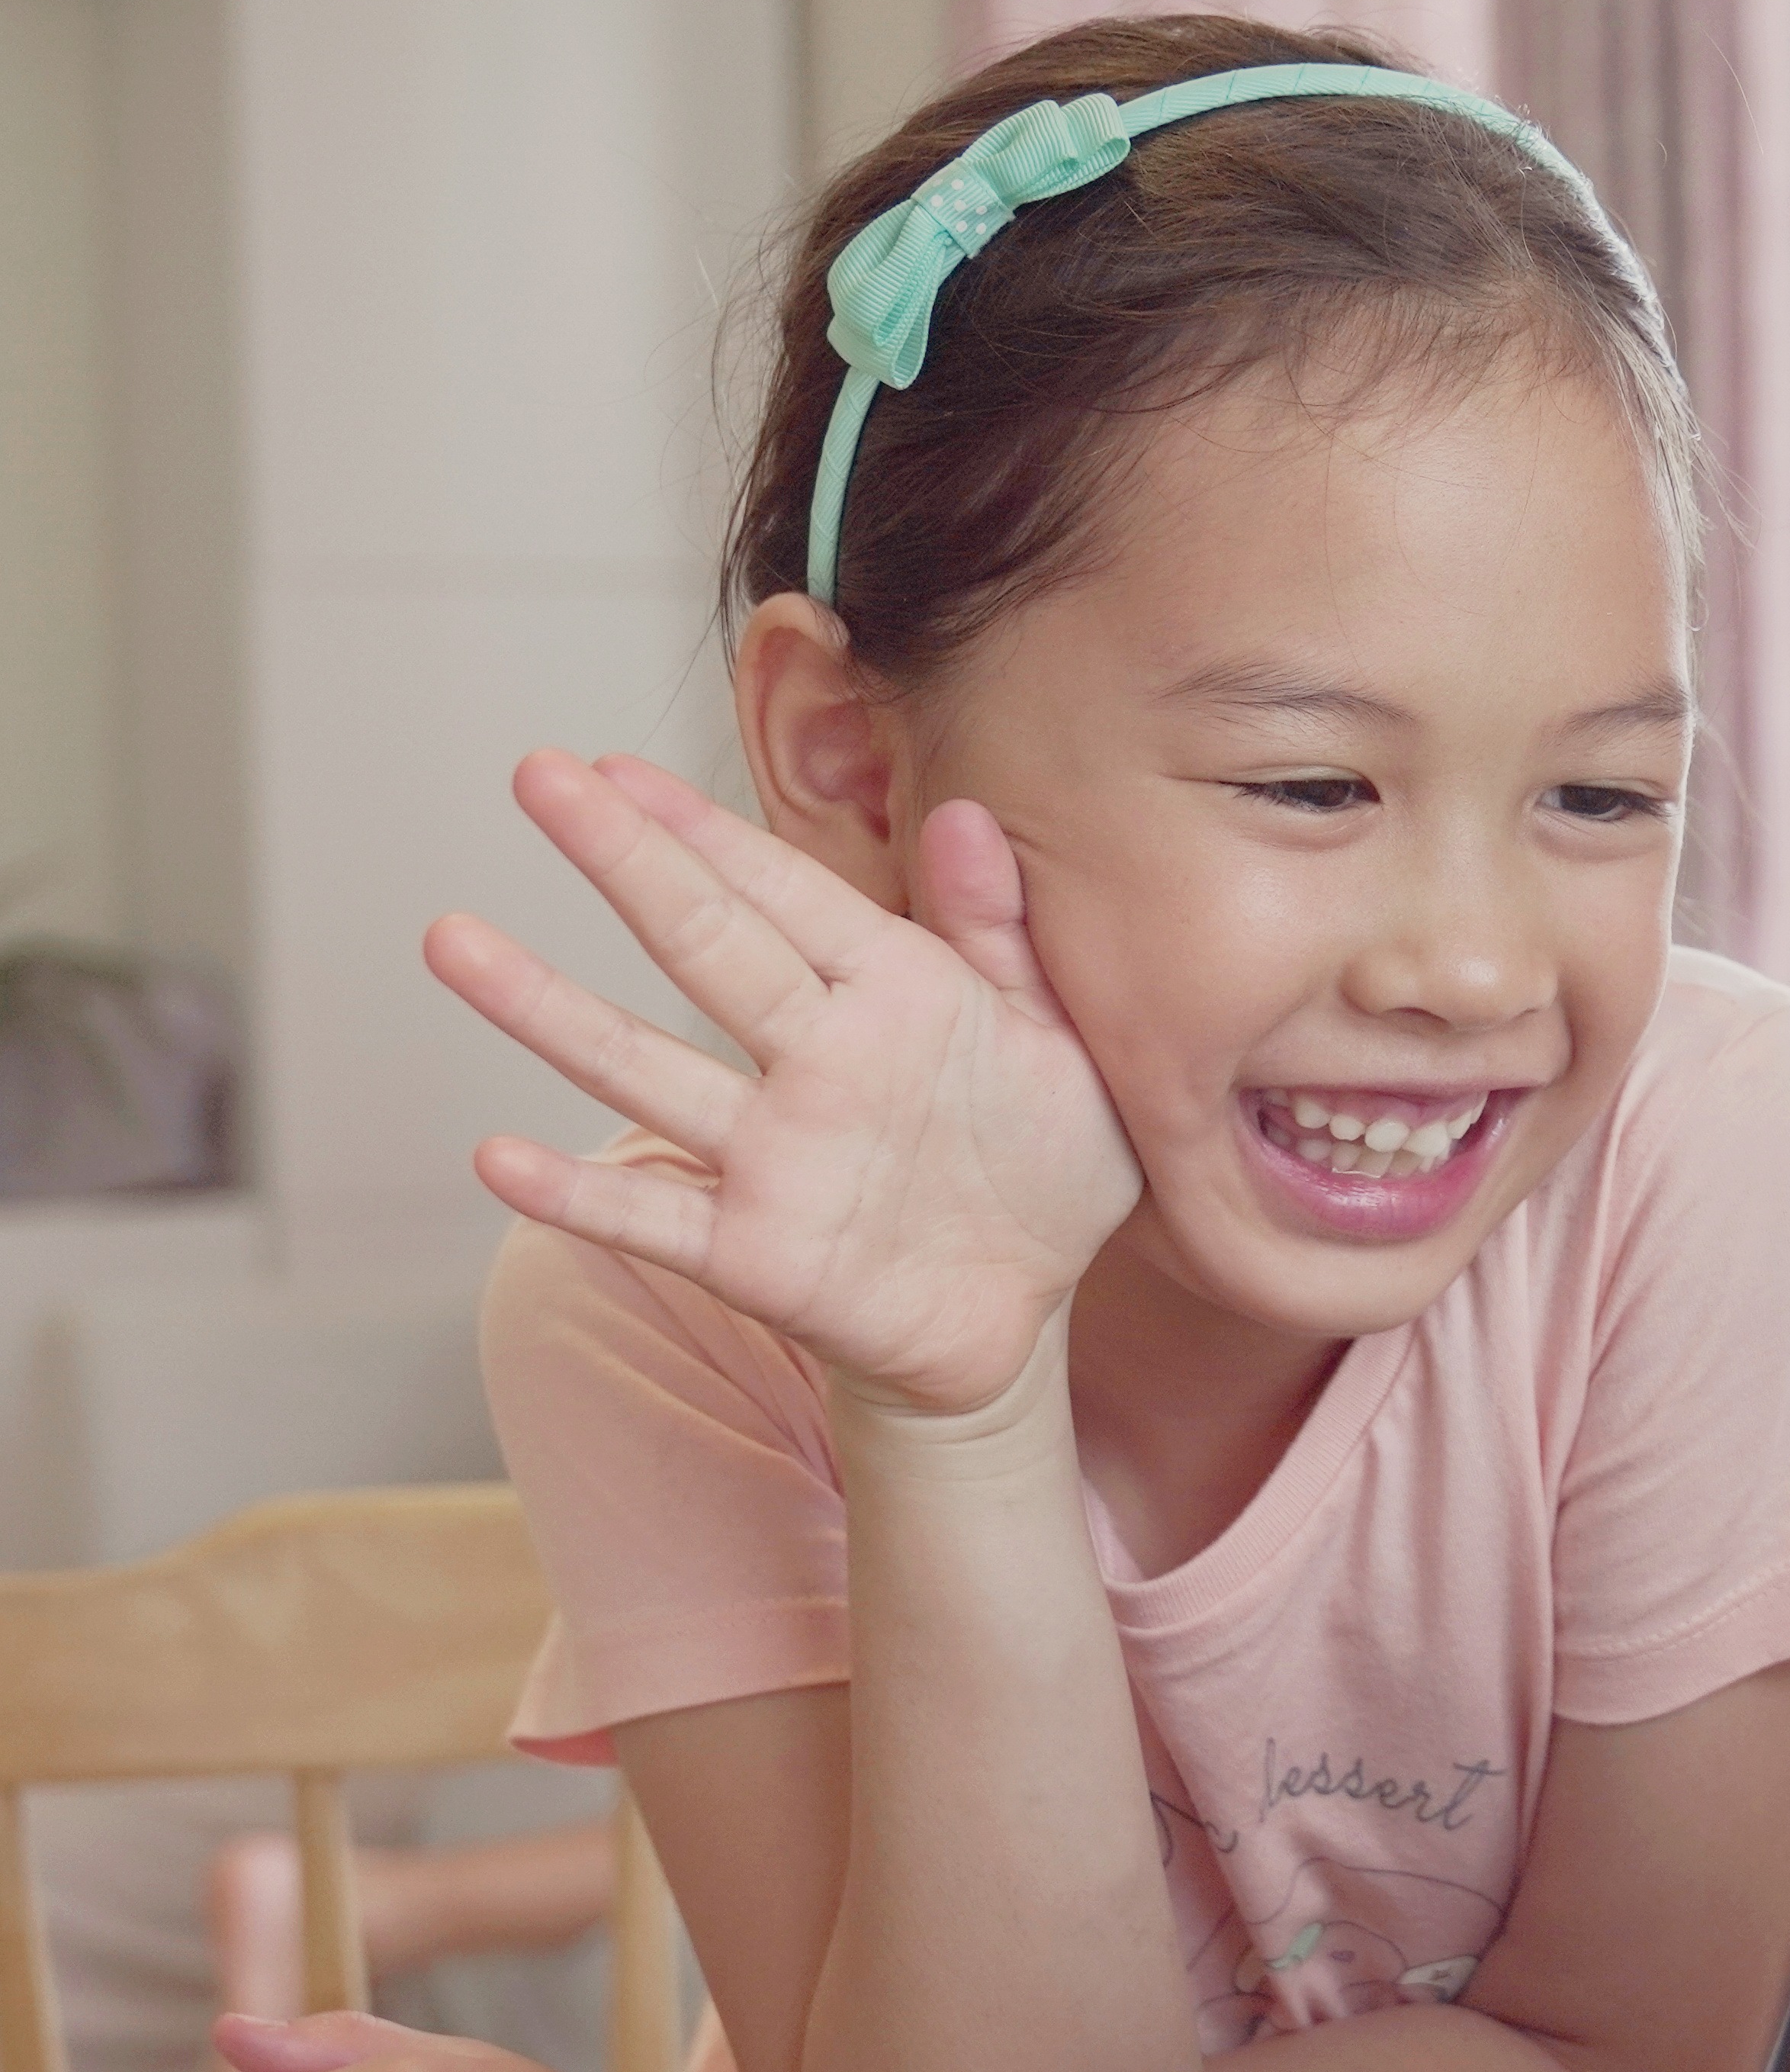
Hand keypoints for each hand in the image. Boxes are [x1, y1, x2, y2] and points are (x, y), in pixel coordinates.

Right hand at [423, 751, 1138, 1413]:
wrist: (1028, 1308)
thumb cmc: (1041, 1163)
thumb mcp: (1053, 1042)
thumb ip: (1003, 937)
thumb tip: (966, 814)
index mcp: (892, 995)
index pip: (782, 893)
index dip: (705, 829)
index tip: (617, 763)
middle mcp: (812, 1061)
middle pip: (703, 944)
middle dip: (624, 861)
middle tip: (535, 776)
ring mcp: (772, 1154)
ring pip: (644, 1068)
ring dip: (547, 1009)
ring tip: (455, 940)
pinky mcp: (754, 1253)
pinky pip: (652, 1217)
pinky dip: (578, 1193)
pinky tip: (497, 1154)